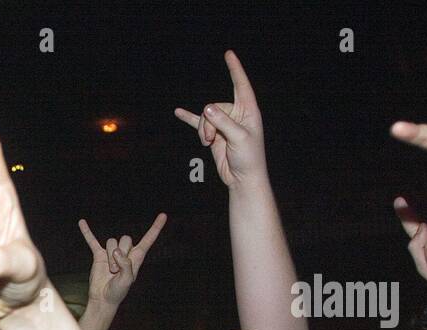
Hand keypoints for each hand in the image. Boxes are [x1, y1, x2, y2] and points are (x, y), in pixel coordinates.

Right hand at [79, 213, 166, 312]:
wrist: (103, 298)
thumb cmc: (118, 291)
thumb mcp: (127, 280)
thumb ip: (125, 264)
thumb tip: (116, 251)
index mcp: (137, 257)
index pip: (148, 239)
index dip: (155, 228)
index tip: (163, 215)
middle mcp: (125, 252)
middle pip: (125, 238)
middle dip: (120, 254)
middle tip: (117, 270)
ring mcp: (111, 253)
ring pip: (111, 241)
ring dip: (110, 257)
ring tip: (110, 271)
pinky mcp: (99, 255)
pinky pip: (92, 241)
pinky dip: (87, 232)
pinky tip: (82, 222)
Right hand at [174, 51, 266, 188]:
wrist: (242, 178)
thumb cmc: (248, 158)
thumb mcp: (238, 138)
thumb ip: (223, 122)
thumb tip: (206, 109)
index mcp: (248, 111)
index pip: (240, 85)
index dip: (235, 69)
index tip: (228, 54)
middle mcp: (236, 115)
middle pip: (214, 107)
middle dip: (208, 123)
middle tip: (211, 140)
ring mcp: (224, 124)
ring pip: (205, 118)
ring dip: (203, 131)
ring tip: (207, 143)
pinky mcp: (214, 135)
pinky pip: (198, 123)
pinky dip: (189, 119)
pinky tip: (178, 112)